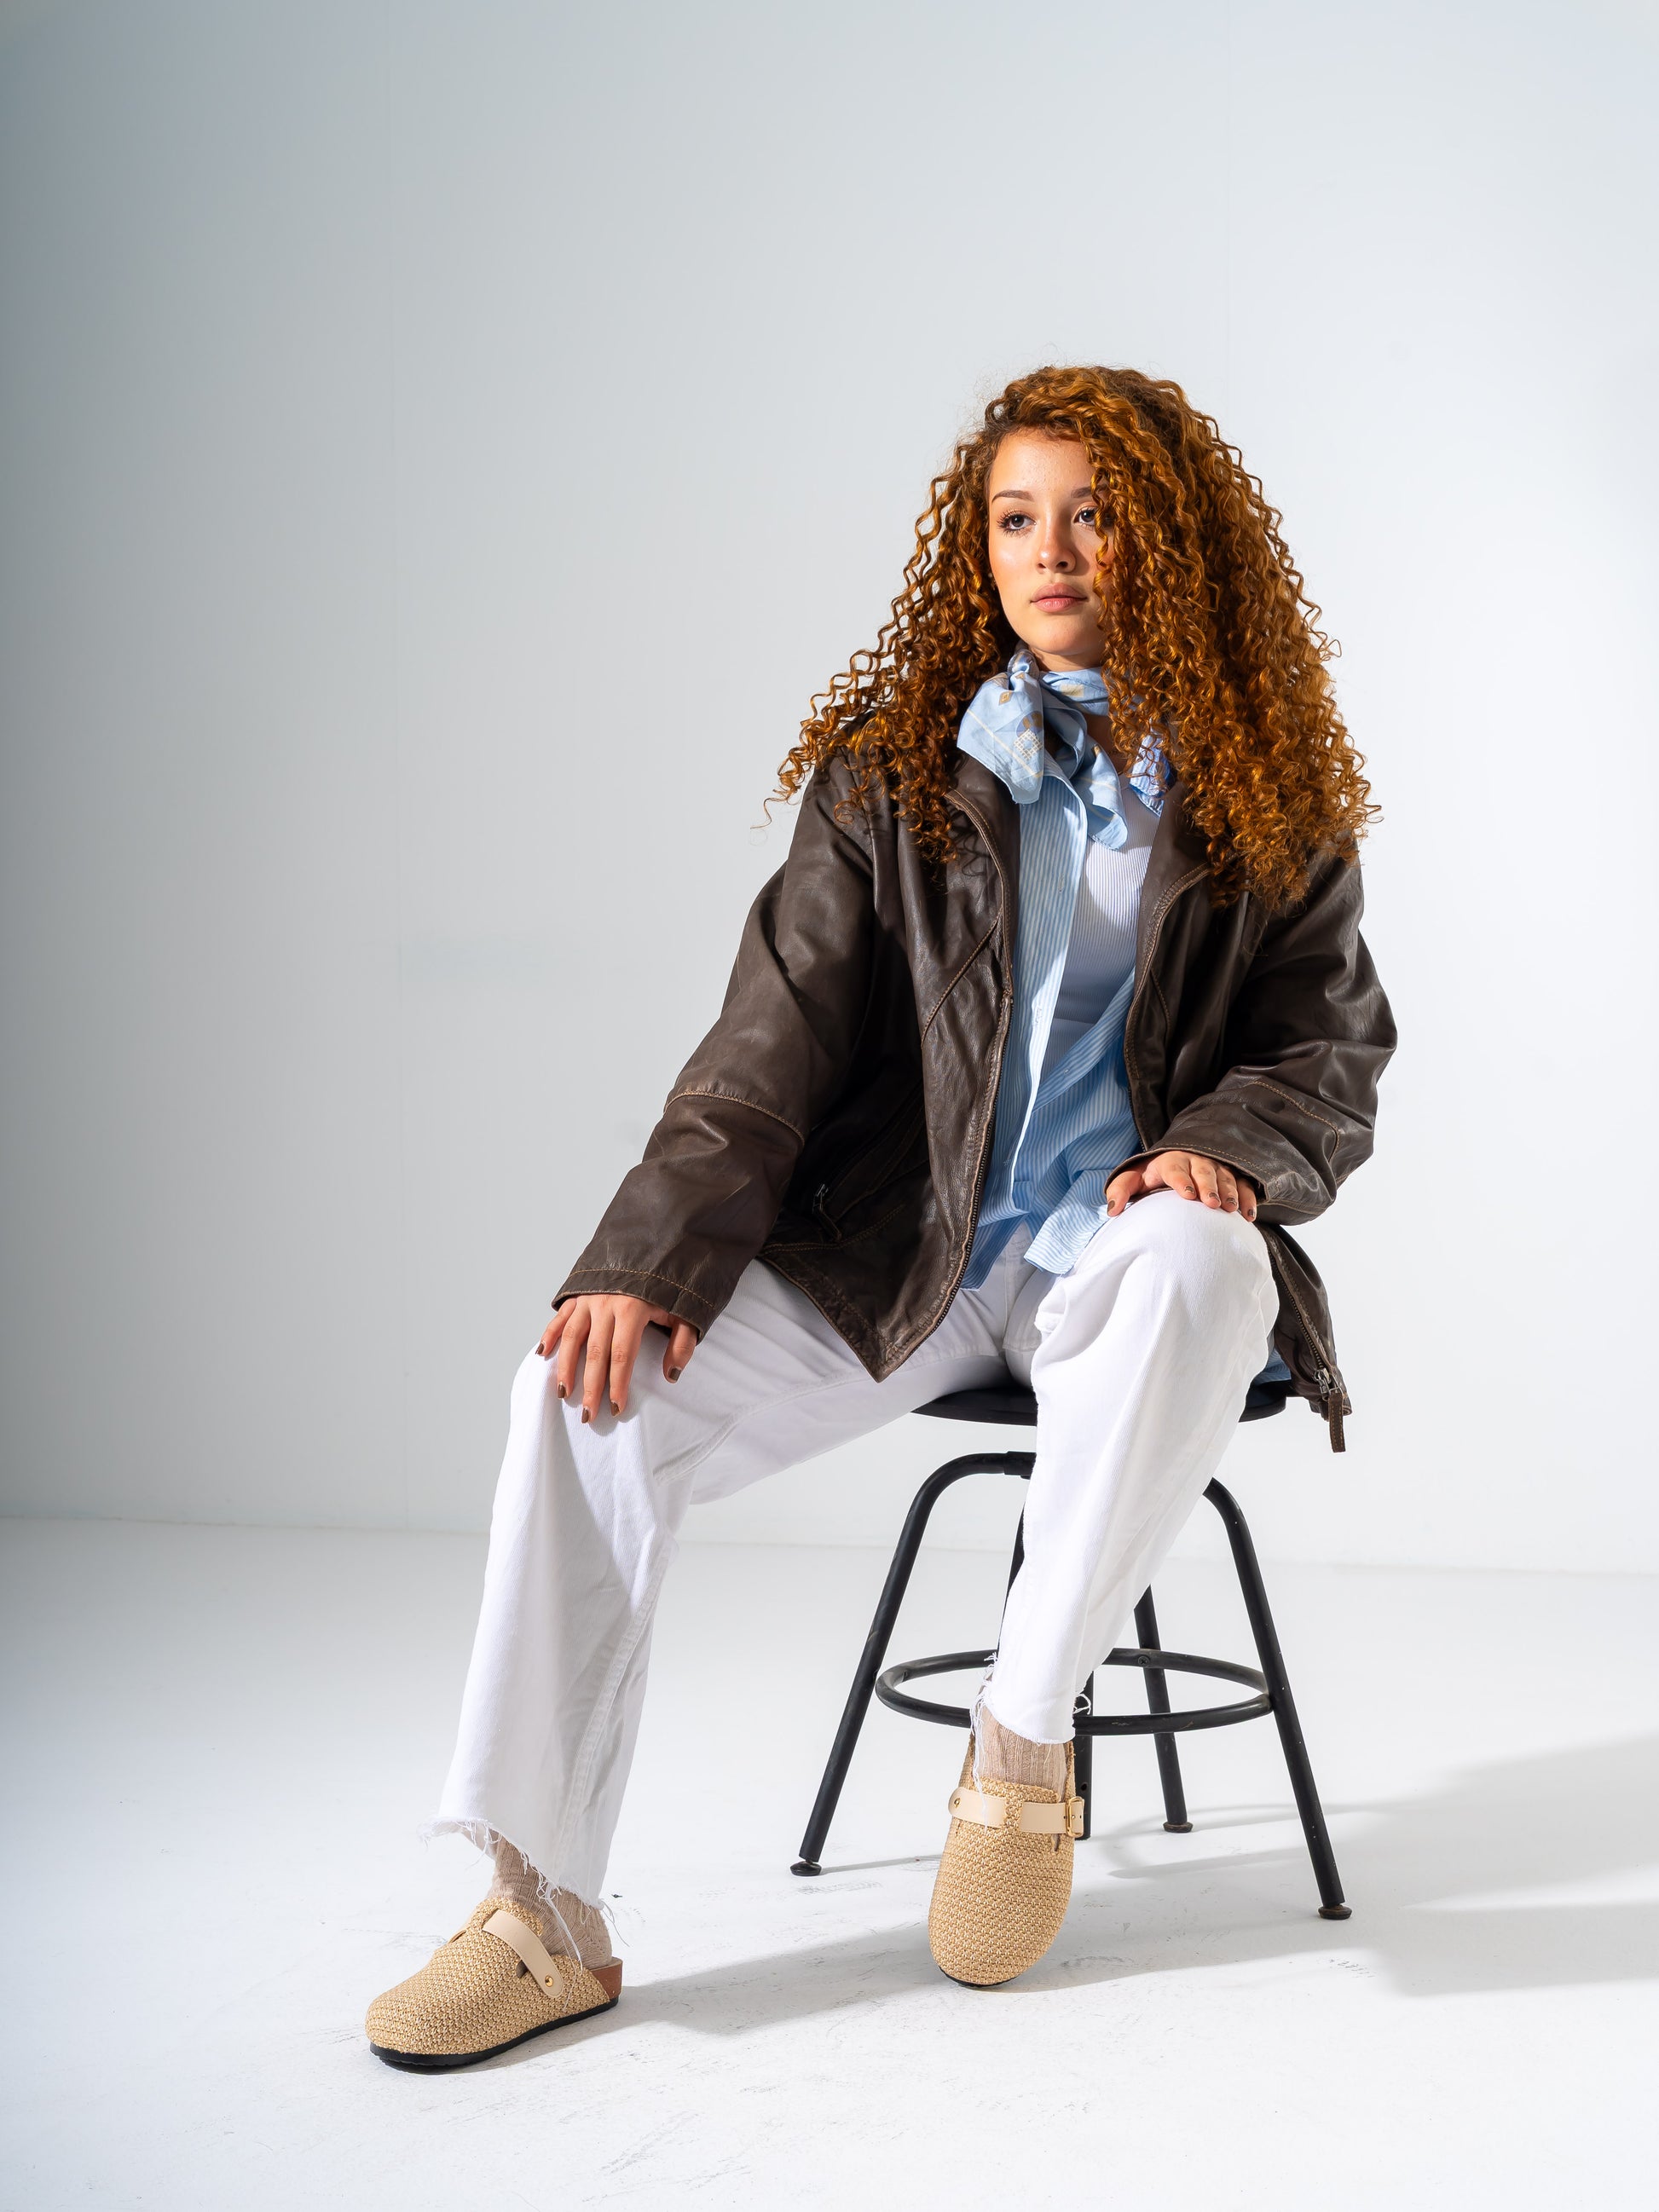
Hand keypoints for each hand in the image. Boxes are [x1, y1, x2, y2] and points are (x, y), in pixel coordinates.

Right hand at [537, 1295, 699, 1421]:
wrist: (654, 1242)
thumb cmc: (669, 1282)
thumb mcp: (684, 1310)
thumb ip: (682, 1343)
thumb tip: (671, 1375)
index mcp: (632, 1309)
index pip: (622, 1355)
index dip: (618, 1384)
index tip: (617, 1407)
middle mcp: (606, 1304)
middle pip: (595, 1353)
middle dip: (591, 1387)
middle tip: (588, 1414)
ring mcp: (589, 1298)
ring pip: (572, 1338)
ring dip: (566, 1368)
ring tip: (564, 1393)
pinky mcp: (579, 1293)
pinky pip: (561, 1317)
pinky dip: (549, 1335)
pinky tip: (543, 1355)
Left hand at [1105, 1151, 1258, 1221]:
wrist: (1180, 1158)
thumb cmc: (1153, 1175)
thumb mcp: (1134, 1179)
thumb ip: (1120, 1190)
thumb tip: (1112, 1210)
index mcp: (1170, 1161)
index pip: (1175, 1169)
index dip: (1181, 1180)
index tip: (1187, 1195)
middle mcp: (1195, 1160)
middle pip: (1203, 1171)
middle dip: (1208, 1186)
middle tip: (1211, 1203)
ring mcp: (1216, 1167)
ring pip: (1225, 1177)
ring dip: (1229, 1192)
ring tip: (1231, 1209)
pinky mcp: (1232, 1175)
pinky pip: (1242, 1184)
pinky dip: (1247, 1198)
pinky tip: (1247, 1215)